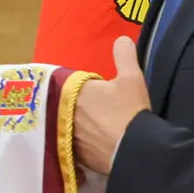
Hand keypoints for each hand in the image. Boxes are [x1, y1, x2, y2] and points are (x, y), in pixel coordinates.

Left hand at [73, 36, 149, 176]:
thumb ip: (124, 55)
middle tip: (102, 115)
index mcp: (72, 91)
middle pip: (67, 106)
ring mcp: (64, 134)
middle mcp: (60, 112)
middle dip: (80, 108)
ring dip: (79, 126)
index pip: (72, 86)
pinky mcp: (70, 154)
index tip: (102, 98)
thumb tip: (122, 38)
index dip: (89, 91)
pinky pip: (71, 146)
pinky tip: (96, 146)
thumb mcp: (131, 78)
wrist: (133, 151)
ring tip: (100, 131)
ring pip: (68, 125)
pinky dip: (80, 144)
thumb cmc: (129, 111)